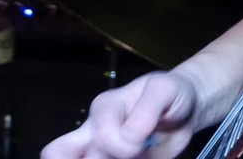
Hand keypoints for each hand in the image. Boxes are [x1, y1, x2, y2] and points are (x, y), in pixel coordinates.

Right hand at [41, 71, 198, 158]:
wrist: (186, 111)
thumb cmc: (171, 94)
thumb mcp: (164, 91)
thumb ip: (146, 110)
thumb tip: (130, 138)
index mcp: (104, 110)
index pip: (99, 136)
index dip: (121, 146)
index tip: (141, 145)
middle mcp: (95, 133)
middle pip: (56, 152)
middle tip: (118, 157)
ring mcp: (104, 152)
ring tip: (137, 157)